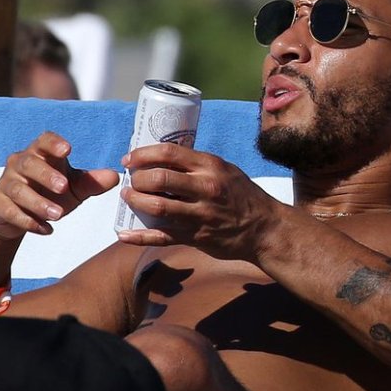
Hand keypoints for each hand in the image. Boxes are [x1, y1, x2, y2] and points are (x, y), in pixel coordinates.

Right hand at [0, 132, 118, 242]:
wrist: (14, 216)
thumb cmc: (48, 194)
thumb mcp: (72, 189)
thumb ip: (91, 183)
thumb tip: (115, 176)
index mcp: (40, 156)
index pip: (43, 141)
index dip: (54, 144)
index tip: (67, 150)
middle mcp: (19, 166)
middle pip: (28, 164)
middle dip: (46, 175)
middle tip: (64, 187)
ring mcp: (6, 185)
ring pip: (19, 190)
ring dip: (39, 203)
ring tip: (58, 215)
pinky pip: (10, 211)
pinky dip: (28, 221)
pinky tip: (46, 229)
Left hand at [115, 143, 279, 261]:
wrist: (265, 229)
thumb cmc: (243, 196)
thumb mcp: (225, 170)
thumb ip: (197, 165)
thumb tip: (162, 159)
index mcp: (211, 167)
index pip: (168, 153)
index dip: (142, 154)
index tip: (130, 159)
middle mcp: (205, 188)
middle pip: (159, 179)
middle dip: (137, 180)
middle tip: (131, 182)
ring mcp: (200, 214)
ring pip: (158, 206)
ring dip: (136, 201)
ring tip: (129, 198)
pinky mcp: (197, 236)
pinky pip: (163, 236)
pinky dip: (140, 237)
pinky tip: (125, 234)